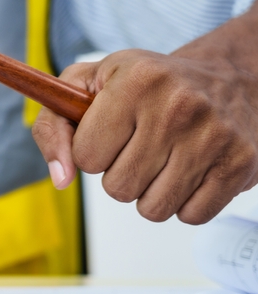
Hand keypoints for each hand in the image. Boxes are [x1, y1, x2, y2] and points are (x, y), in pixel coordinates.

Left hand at [32, 49, 257, 223]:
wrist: (231, 76)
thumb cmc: (150, 84)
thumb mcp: (89, 84)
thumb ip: (54, 126)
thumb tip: (60, 178)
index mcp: (136, 80)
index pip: (86, 156)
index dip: (91, 151)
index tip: (108, 134)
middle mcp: (178, 106)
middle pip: (117, 188)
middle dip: (119, 174)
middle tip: (138, 147)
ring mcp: (213, 137)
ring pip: (152, 209)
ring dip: (150, 193)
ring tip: (163, 160)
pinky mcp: (240, 165)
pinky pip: (190, 216)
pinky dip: (184, 202)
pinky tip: (190, 170)